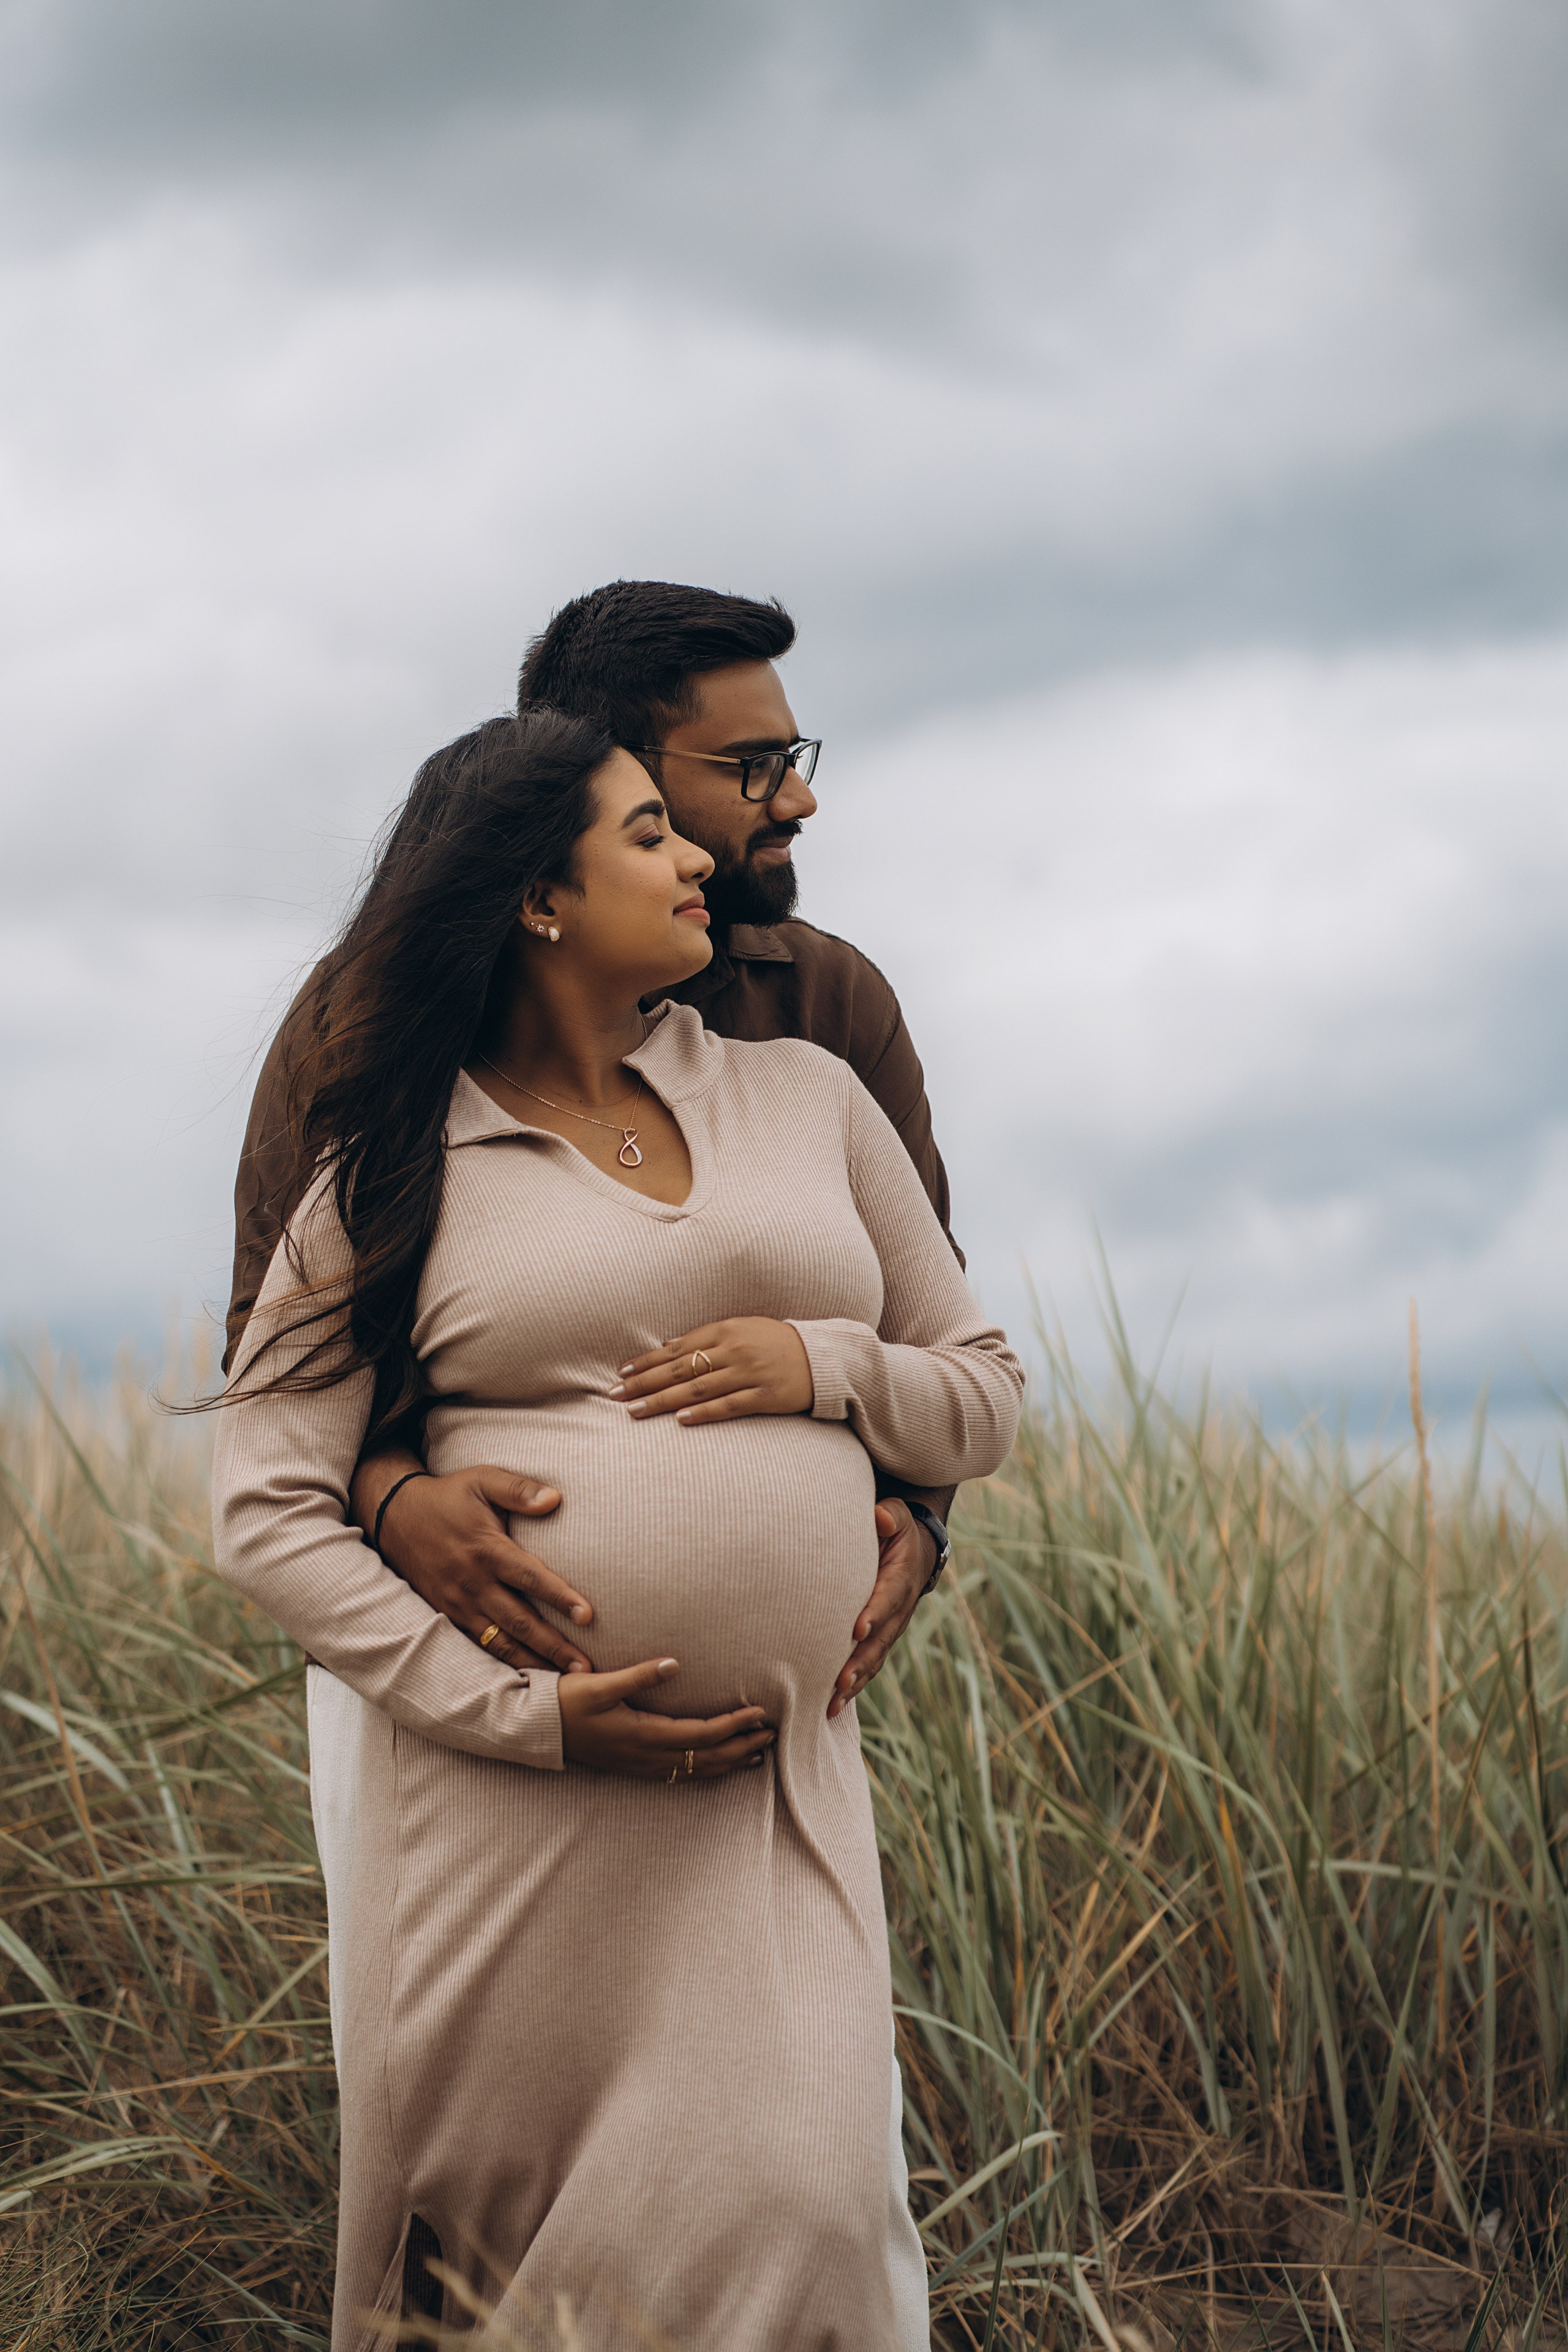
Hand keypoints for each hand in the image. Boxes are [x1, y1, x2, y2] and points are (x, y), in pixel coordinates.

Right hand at [366, 1461, 595, 1676]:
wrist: (394, 1517)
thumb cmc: (448, 1497)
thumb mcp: (481, 1480)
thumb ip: (518, 1489)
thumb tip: (555, 1498)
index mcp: (486, 1550)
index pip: (530, 1578)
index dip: (559, 1597)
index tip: (588, 1616)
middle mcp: (473, 1583)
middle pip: (520, 1622)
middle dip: (554, 1647)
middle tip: (587, 1670)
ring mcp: (458, 1604)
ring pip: (500, 1642)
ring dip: (533, 1663)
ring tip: (565, 1681)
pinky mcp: (447, 1615)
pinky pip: (478, 1645)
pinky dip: (503, 1663)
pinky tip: (527, 1677)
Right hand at [559, 1658, 776, 1779]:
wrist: (538, 1730)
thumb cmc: (566, 1702)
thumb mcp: (599, 1684)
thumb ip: (638, 1676)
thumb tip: (675, 1664)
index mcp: (643, 1734)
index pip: (701, 1734)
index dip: (733, 1725)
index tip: (759, 1713)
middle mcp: (647, 1756)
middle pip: (706, 1758)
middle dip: (742, 1747)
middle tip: (773, 1735)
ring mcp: (642, 1765)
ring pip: (696, 1770)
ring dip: (729, 1762)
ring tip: (757, 1754)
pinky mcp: (635, 1766)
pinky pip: (680, 1774)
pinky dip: (706, 1769)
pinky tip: (717, 1764)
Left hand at [611, 1318, 813, 1424]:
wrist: (823, 1357)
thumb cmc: (776, 1343)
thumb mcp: (742, 1329)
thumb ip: (706, 1337)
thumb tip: (666, 1345)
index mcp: (727, 1329)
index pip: (678, 1347)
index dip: (648, 1361)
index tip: (622, 1371)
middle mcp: (735, 1349)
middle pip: (681, 1368)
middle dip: (645, 1382)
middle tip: (616, 1394)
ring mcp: (750, 1373)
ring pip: (698, 1388)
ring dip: (663, 1400)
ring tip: (635, 1411)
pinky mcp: (765, 1396)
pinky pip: (729, 1406)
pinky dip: (704, 1413)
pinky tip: (680, 1420)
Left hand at [826, 1499, 934, 1720]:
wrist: (916, 1552)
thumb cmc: (896, 1530)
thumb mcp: (898, 1515)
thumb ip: (891, 1515)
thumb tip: (880, 1516)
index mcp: (901, 1578)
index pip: (889, 1596)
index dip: (875, 1613)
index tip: (857, 1630)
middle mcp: (899, 1610)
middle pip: (881, 1640)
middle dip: (861, 1661)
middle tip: (840, 1681)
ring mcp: (891, 1629)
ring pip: (875, 1659)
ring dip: (856, 1682)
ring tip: (833, 1702)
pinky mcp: (880, 1640)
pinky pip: (869, 1666)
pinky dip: (853, 1687)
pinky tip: (831, 1706)